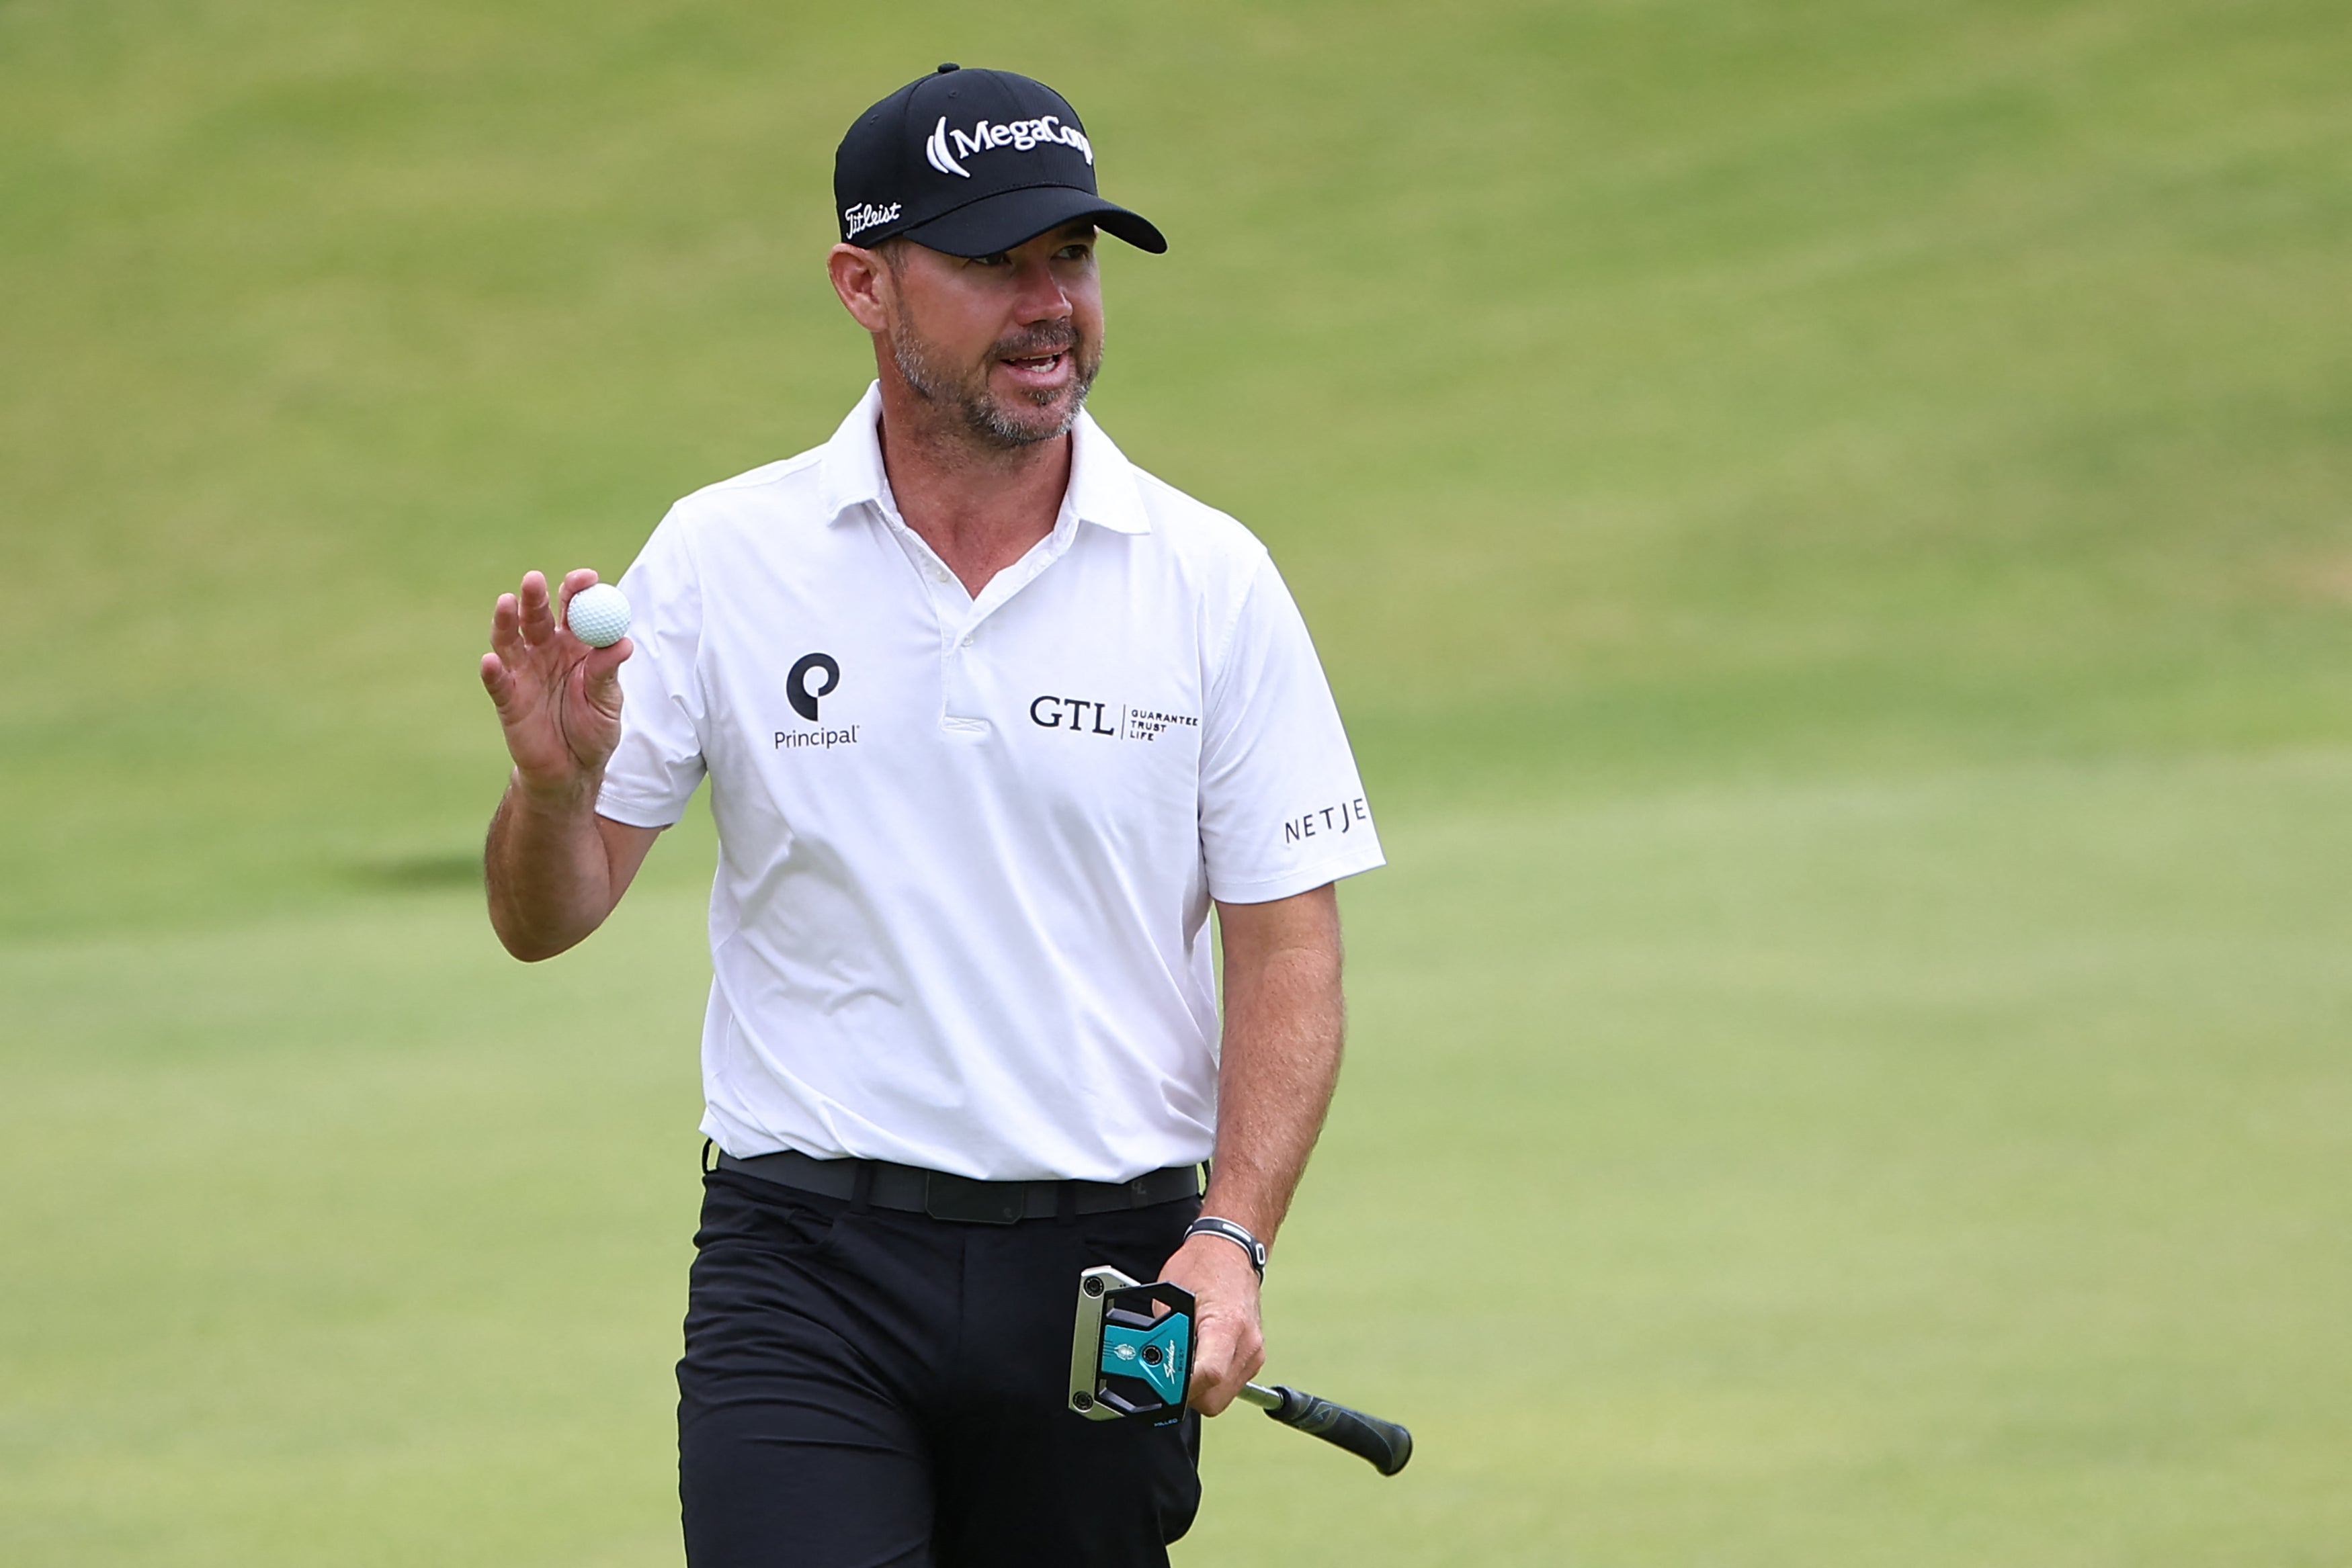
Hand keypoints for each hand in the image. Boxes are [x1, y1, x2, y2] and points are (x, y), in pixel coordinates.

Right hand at [479, 569, 631, 794]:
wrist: (573, 771)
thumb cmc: (594, 730)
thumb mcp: (608, 702)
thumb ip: (607, 673)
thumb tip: (623, 642)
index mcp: (576, 645)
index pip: (574, 609)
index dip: (576, 590)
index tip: (585, 578)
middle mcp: (545, 651)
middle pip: (537, 617)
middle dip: (535, 597)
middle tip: (534, 579)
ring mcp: (523, 673)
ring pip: (510, 641)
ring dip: (505, 621)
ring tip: (506, 603)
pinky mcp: (507, 699)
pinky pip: (498, 683)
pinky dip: (493, 671)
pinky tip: (492, 661)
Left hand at [1159, 1232, 1264, 1414]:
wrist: (1231, 1251)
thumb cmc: (1202, 1266)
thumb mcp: (1170, 1295)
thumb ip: (1163, 1334)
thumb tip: (1150, 1364)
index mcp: (1226, 1325)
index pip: (1208, 1375)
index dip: (1181, 1389)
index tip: (1163, 1388)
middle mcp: (1247, 1343)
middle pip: (1214, 1399)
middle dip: (1188, 1395)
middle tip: (1168, 1377)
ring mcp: (1254, 1352)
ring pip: (1222, 1398)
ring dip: (1200, 1389)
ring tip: (1184, 1363)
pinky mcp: (1254, 1356)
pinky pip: (1229, 1385)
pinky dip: (1211, 1381)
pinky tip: (1199, 1359)